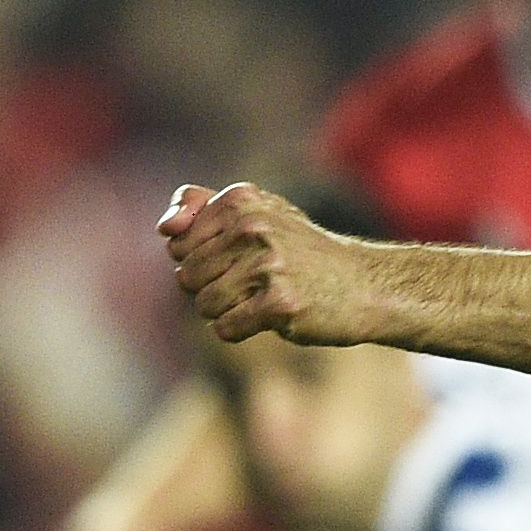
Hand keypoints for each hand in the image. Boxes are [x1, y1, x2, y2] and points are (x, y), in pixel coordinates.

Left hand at [161, 184, 393, 348]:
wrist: (366, 285)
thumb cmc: (303, 254)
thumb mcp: (257, 214)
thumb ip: (200, 208)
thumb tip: (164, 228)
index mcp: (242, 200)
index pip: (177, 243)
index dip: (200, 260)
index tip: (237, 258)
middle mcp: (252, 226)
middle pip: (186, 277)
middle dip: (212, 288)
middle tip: (254, 283)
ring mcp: (267, 265)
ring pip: (203, 305)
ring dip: (227, 312)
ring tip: (262, 300)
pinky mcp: (280, 303)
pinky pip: (225, 328)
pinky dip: (240, 331)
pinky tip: (271, 318)